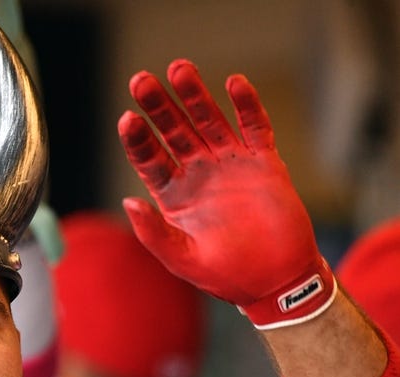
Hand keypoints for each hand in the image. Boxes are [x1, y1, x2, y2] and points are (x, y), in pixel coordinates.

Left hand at [118, 59, 333, 328]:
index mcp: (173, 196)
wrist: (276, 282)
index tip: (127, 119)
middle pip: (173, 132)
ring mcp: (230, 165)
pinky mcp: (264, 162)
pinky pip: (254, 127)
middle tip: (140, 80)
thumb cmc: (226, 275)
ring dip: (194, 96)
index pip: (149, 159)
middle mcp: (198, 174)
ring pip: (209, 121)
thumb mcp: (181, 259)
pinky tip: (233, 83)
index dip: (138, 139)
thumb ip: (154, 233)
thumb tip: (128, 203)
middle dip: (158, 107)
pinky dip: (246, 105)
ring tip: (179, 68)